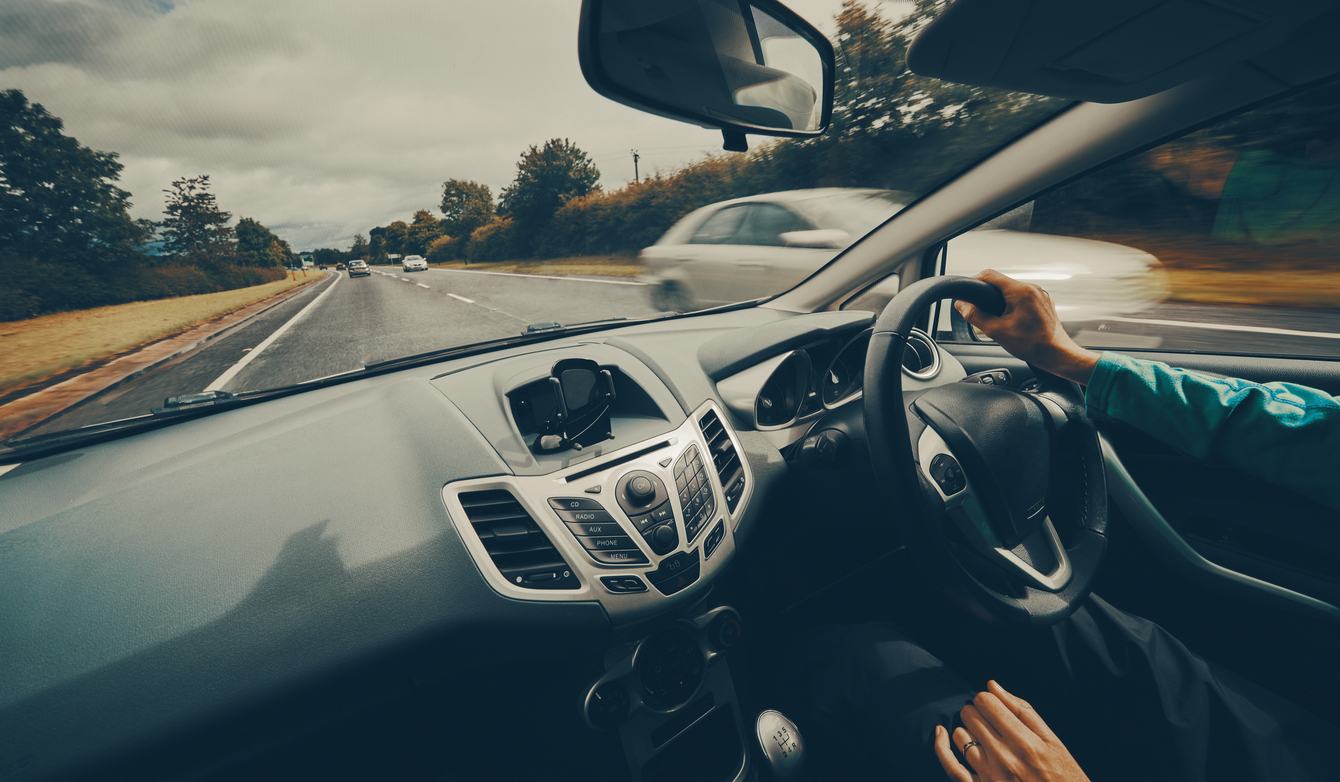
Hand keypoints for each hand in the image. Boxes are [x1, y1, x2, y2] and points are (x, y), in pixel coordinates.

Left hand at [933, 681, 1089, 781]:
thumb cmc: (1062, 774)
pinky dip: (942, 747)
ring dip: (968, 730)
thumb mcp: (1052, 741)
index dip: (987, 699)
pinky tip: (941, 733)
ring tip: (983, 735)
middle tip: (989, 720)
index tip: (993, 706)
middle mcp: (1003, 757)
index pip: (986, 703)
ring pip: (961, 735)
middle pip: (971, 716)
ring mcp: (989, 775)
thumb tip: (993, 686)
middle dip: (977, 712)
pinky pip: (951, 766)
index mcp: (1023, 741)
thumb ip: (1023, 711)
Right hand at [953, 270, 1099, 384]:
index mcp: (1020, 291)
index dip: (974, 280)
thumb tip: (962, 306)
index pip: (990, 275)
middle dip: (988, 294)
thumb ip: (976, 316)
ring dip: (1001, 300)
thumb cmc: (1032, 344)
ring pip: (1013, 290)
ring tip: (997, 318)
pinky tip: (1012, 321)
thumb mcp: (997, 331)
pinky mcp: (1044, 302)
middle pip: (1002, 282)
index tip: (967, 291)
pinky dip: (1014, 305)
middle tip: (980, 309)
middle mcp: (1032, 289)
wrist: (1057, 354)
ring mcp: (1040, 295)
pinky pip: (1024, 297)